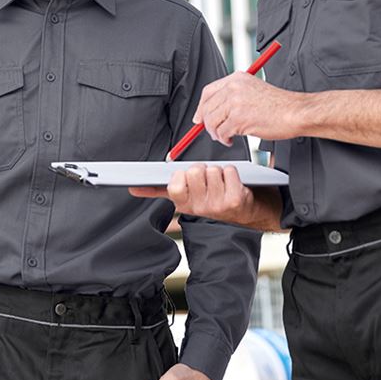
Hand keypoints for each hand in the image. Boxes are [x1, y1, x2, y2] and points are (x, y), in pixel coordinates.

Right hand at [130, 163, 259, 225]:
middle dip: (202, 168)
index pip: (173, 186)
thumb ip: (159, 190)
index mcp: (183, 204)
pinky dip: (232, 172)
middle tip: (208, 179)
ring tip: (222, 183)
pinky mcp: (234, 200)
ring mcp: (217, 206)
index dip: (180, 175)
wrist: (246, 211)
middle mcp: (198, 208)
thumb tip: (134, 189)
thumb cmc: (213, 197)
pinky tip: (234, 184)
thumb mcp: (186, 196)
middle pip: (194, 171)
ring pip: (212, 169)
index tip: (185, 176)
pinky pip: (228, 171)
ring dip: (219, 171)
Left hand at [193, 72, 302, 145]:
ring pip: (212, 121)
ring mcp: (235, 102)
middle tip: (215, 132)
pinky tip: (233, 139)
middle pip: (207, 107)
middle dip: (207, 124)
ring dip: (216, 133)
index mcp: (237, 78)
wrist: (295, 112)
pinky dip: (225, 139)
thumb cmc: (280, 105)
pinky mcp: (238, 118)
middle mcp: (233, 87)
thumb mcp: (253, 90)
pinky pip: (222, 132)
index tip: (199, 118)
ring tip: (226, 137)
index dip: (201, 107)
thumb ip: (234, 96)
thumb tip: (215, 111)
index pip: (208, 91)